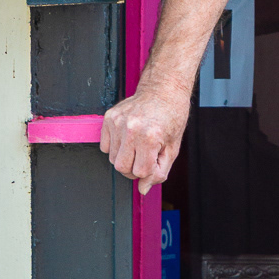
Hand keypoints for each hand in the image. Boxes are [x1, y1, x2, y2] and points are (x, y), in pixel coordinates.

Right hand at [100, 82, 190, 196]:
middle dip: (134, 168)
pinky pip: (105, 146)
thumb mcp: (173, 147)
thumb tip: (143, 189)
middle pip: (122, 168)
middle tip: (145, 155)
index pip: (140, 173)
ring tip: (139, 144)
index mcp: (150, 137)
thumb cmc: (172, 117)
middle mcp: (131, 129)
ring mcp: (118, 122)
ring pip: (113, 159)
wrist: (164, 90)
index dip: (150, 171)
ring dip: (126, 157)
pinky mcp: (109, 117)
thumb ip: (159, 172)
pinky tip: (129, 137)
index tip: (156, 159)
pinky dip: (116, 147)